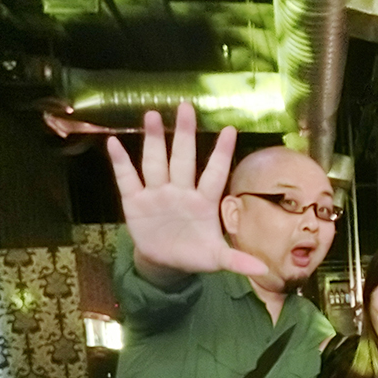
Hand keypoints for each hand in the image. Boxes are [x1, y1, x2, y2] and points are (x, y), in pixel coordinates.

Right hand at [105, 102, 266, 285]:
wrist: (166, 262)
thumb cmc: (195, 254)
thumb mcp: (216, 259)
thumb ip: (237, 260)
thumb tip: (263, 270)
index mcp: (204, 202)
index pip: (215, 173)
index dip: (221, 153)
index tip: (230, 130)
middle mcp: (181, 191)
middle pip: (183, 158)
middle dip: (184, 134)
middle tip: (186, 107)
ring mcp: (157, 193)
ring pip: (156, 162)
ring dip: (153, 140)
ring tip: (152, 115)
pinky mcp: (135, 201)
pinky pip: (127, 179)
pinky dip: (120, 162)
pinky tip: (114, 143)